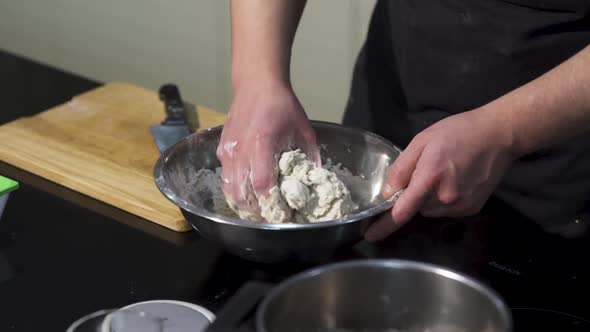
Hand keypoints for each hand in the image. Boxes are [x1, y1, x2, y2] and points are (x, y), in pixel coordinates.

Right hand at [216, 82, 318, 218]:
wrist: (257, 84)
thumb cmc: (282, 106)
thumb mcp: (304, 130)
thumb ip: (310, 156)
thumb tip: (316, 180)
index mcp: (262, 144)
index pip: (262, 184)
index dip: (271, 204)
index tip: (281, 214)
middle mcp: (241, 150)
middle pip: (241, 193)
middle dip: (254, 211)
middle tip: (268, 217)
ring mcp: (228, 150)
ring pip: (228, 188)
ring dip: (241, 203)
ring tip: (256, 210)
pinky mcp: (221, 149)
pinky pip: (225, 175)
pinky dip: (234, 187)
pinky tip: (247, 190)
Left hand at [364, 108, 516, 241]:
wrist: (498, 135)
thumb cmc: (457, 132)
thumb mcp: (422, 141)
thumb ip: (402, 168)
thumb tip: (388, 193)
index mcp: (429, 177)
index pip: (402, 211)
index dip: (383, 225)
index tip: (369, 235)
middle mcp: (445, 197)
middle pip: (416, 208)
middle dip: (413, 196)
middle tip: (425, 172)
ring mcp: (461, 206)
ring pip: (430, 210)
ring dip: (428, 198)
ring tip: (443, 174)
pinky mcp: (472, 209)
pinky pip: (446, 211)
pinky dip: (444, 200)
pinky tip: (455, 181)